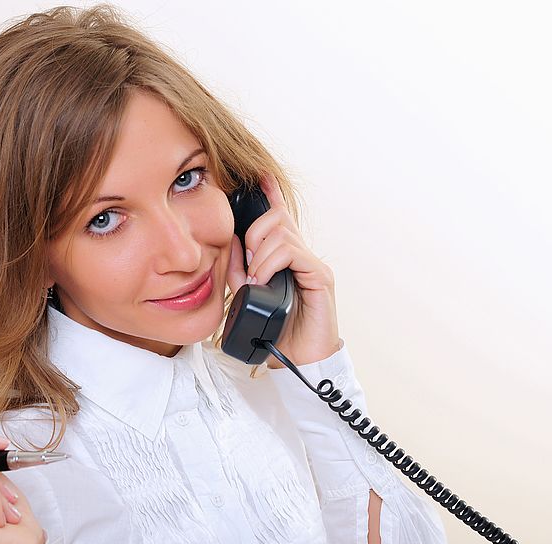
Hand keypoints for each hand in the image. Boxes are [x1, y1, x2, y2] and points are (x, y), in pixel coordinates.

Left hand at [225, 172, 340, 368]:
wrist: (300, 360)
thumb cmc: (278, 330)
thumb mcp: (249, 296)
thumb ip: (239, 269)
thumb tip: (231, 245)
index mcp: (286, 257)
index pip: (279, 217)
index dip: (270, 194)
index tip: (259, 176)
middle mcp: (302, 255)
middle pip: (276, 219)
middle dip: (253, 234)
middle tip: (246, 263)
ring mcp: (313, 264)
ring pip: (282, 233)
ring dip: (259, 254)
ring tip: (255, 278)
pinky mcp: (320, 276)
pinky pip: (292, 253)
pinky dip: (271, 263)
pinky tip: (263, 279)